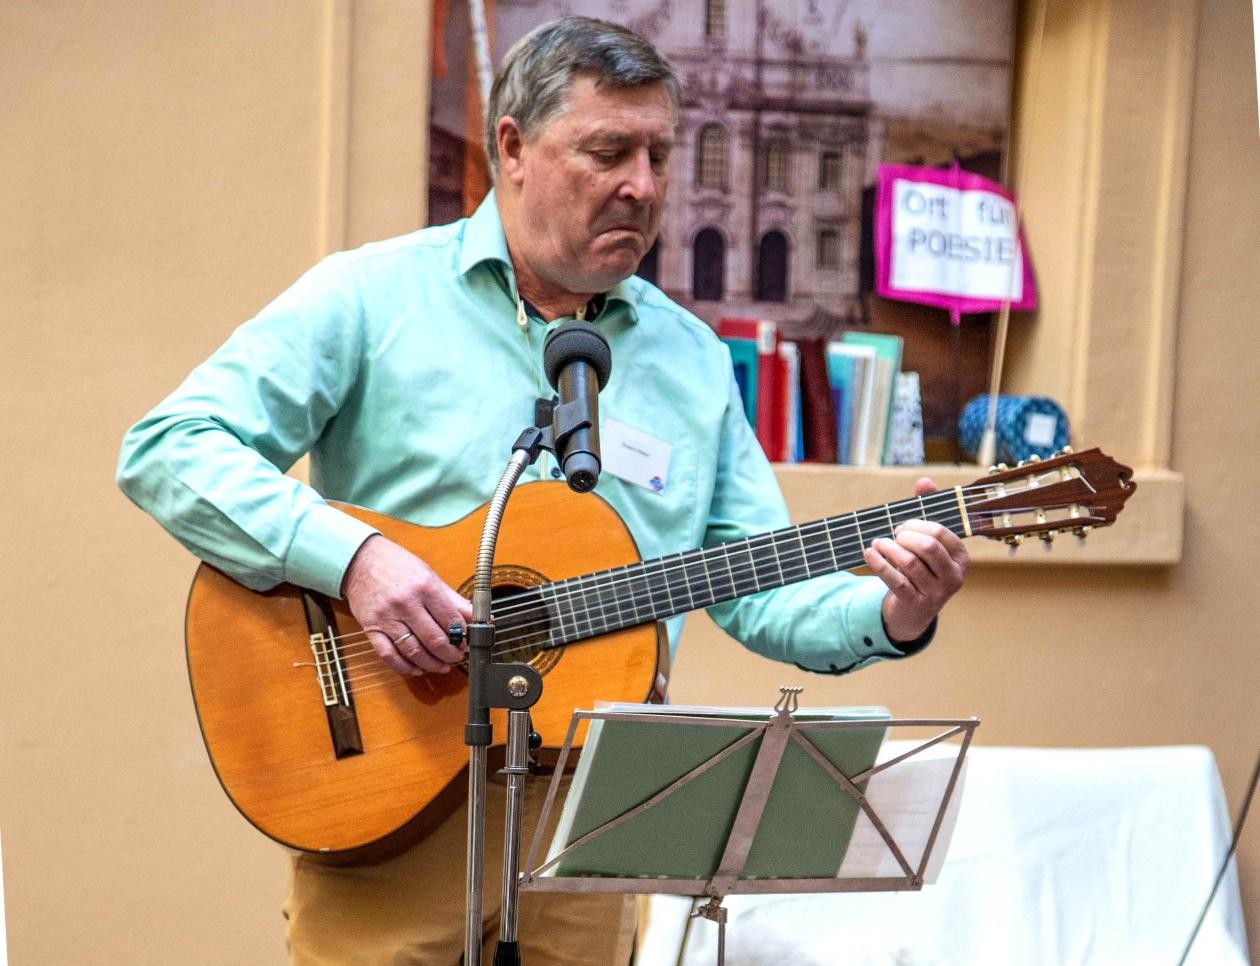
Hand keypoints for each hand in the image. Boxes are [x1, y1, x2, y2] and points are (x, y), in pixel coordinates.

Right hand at [341, 534, 472, 675]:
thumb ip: (453, 599)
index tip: (466, 642)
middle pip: (434, 640)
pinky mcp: (372, 628)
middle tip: (457, 656)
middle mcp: (406, 603)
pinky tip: (416, 668)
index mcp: (424, 587)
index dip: (463, 637)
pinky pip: (389, 655)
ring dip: (431, 664)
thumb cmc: (398, 566)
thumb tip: (475, 617)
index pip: (450, 620)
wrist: (361, 560)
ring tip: (442, 665)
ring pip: (413, 651)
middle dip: (451, 654)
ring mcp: (387, 618)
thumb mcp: (430, 576)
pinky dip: (404, 667)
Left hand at [863, 478, 969, 642]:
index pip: (939, 532)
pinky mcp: (915, 603)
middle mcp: (953, 576)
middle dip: (904, 535)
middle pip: (927, 546)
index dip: (916, 524)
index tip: (902, 526)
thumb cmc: (923, 567)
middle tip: (892, 535)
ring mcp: (936, 593)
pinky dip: (878, 563)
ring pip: (909, 563)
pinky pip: (895, 580)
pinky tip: (868, 553)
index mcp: (961, 558)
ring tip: (878, 543)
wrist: (914, 611)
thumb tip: (925, 481)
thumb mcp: (930, 542)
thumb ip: (928, 509)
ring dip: (888, 548)